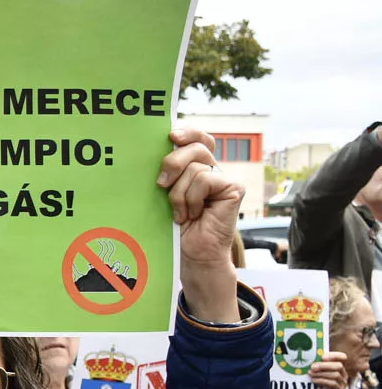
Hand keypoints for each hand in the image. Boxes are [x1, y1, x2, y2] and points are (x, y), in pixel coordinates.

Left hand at [159, 128, 242, 322]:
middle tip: (161, 184)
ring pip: (196, 167)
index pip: (198, 139)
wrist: (191, 256)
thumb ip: (166, 173)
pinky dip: (192, 198)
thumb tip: (156, 149)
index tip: (170, 136)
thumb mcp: (164, 196)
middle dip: (173, 162)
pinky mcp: (234, 189)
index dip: (188, 132)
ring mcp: (224, 180)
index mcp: (196, 169)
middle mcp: (212, 171)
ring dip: (179, 193)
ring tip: (181, 212)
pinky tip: (193, 214)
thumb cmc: (173, 228)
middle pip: (196, 147)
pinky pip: (205, 180)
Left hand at [308, 350, 348, 388]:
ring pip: (335, 375)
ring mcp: (343, 382)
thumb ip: (318, 365)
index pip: (342, 357)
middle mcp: (343, 374)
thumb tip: (309, 358)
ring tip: (311, 374)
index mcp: (339, 366)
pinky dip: (322, 380)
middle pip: (339, 366)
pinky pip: (333, 384)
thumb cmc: (320, 382)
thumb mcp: (319, 372)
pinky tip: (314, 380)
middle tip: (312, 367)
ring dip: (321, 373)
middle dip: (324, 365)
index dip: (334, 355)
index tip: (323, 357)